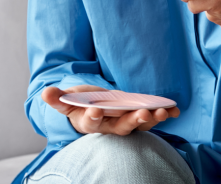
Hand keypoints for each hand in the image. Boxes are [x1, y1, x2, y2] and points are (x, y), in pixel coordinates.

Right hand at [41, 85, 179, 135]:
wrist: (92, 109)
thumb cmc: (79, 104)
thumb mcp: (67, 101)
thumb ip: (58, 99)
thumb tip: (45, 93)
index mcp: (89, 122)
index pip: (91, 123)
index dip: (93, 118)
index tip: (96, 111)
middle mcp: (109, 126)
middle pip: (121, 127)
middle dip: (132, 121)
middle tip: (142, 114)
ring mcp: (125, 122)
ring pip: (139, 124)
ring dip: (151, 119)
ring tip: (162, 112)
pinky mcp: (136, 117)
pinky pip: (151, 118)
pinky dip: (163, 114)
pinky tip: (174, 110)